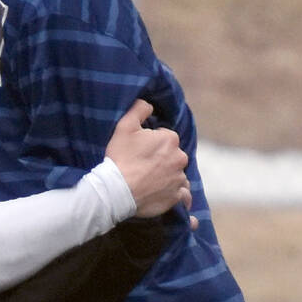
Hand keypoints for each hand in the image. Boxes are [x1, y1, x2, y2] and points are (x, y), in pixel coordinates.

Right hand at [104, 99, 193, 219]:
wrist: (117, 191)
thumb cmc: (120, 158)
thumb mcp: (125, 126)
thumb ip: (139, 109)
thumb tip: (149, 105)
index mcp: (171, 139)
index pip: (165, 138)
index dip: (152, 143)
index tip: (140, 151)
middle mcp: (180, 158)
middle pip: (173, 156)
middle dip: (163, 159)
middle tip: (144, 166)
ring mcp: (180, 178)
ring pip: (178, 174)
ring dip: (169, 176)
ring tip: (151, 181)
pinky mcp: (177, 197)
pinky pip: (183, 195)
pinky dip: (178, 194)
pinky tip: (169, 195)